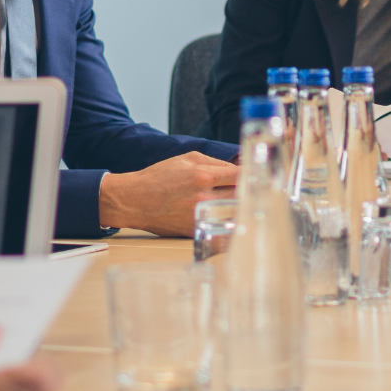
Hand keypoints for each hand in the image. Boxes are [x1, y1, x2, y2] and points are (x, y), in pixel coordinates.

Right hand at [96, 151, 239, 236]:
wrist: (134, 200)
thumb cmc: (159, 177)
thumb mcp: (186, 159)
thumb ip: (214, 162)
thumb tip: (236, 169)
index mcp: (204, 176)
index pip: (240, 176)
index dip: (251, 176)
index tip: (256, 176)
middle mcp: (204, 198)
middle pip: (240, 196)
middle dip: (247, 192)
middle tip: (252, 191)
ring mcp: (200, 217)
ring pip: (233, 214)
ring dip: (239, 209)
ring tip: (242, 205)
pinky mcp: (195, 231)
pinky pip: (220, 229)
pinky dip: (227, 224)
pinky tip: (229, 220)